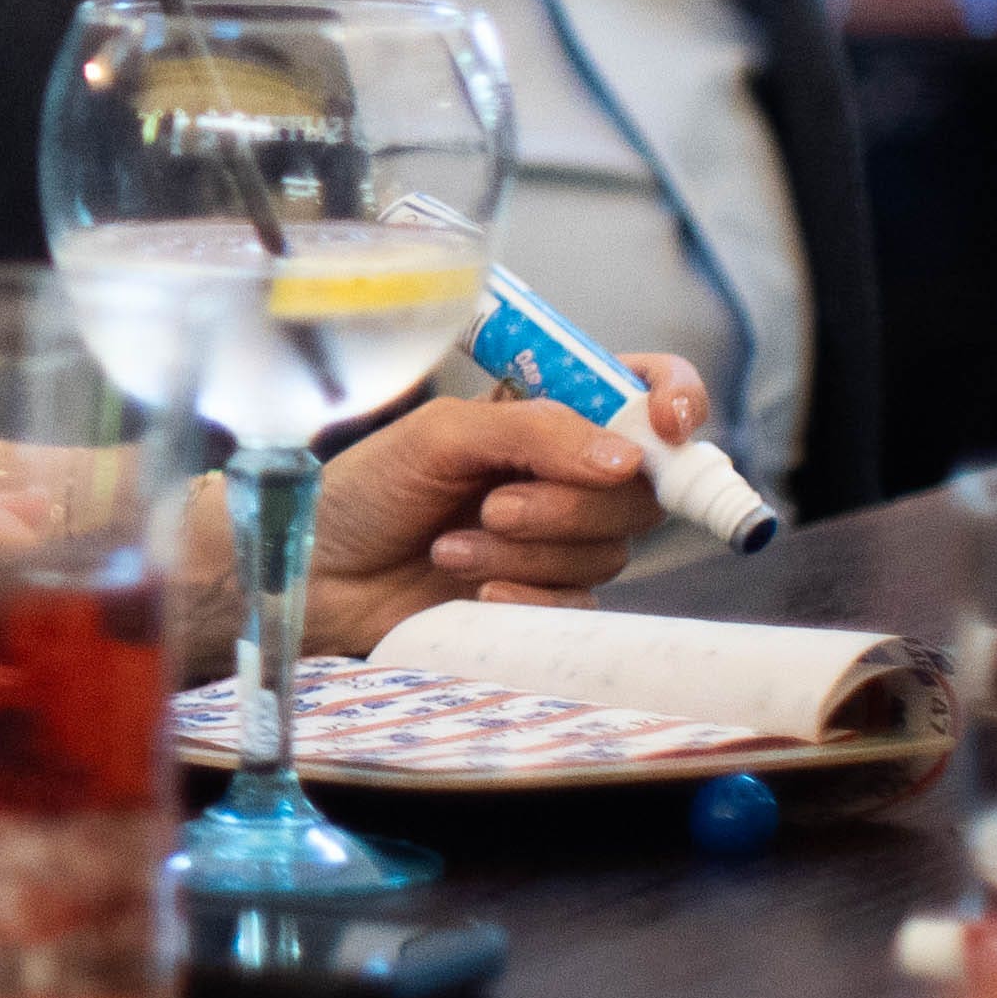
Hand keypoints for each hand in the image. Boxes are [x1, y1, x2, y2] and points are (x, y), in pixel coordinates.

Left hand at [291, 364, 704, 653]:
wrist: (321, 573)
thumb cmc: (366, 491)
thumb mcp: (439, 435)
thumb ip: (534, 431)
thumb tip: (626, 457)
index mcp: (544, 418)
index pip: (643, 394)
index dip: (675, 402)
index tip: (666, 426)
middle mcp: (562, 475)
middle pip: (638, 489)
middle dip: (567, 503)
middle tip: (492, 507)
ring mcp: (557, 540)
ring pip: (607, 549)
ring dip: (526, 553)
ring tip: (450, 548)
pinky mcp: (544, 599)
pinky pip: (581, 603)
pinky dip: (529, 597)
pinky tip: (473, 594)